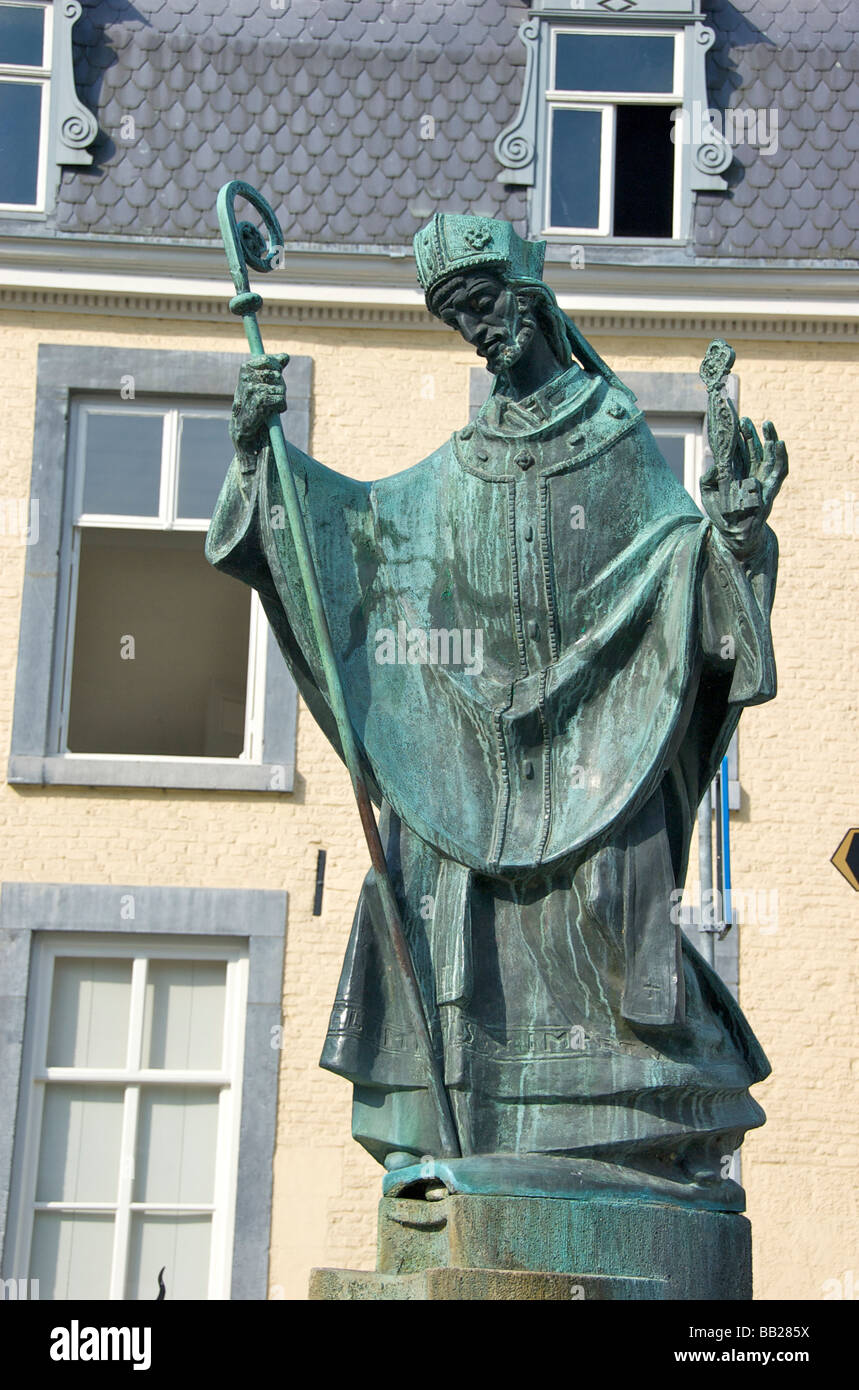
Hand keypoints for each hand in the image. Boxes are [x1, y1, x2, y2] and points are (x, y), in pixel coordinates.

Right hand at [229, 352, 289, 470]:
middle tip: (271, 397)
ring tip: (271, 406)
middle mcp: (247, 377)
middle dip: (280, 387)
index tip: (275, 378)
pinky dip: (281, 406)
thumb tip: (286, 356)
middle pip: (278, 375)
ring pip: (280, 388)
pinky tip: (273, 412)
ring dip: (280, 398)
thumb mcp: (261, 383)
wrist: (244, 427)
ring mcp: (251, 389)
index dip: (277, 368)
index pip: (270, 360)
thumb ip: (274, 367)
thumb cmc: (253, 403)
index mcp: (246, 369)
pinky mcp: (259, 402)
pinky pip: (280, 399)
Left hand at [700, 417, 787, 560]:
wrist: (733, 536)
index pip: (739, 450)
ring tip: (766, 423)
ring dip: (769, 439)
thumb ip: (708, 478)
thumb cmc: (721, 516)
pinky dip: (781, 456)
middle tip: (744, 419)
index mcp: (737, 473)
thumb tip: (714, 465)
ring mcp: (762, 481)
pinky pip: (779, 470)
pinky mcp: (771, 489)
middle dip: (750, 434)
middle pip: (753, 449)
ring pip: (768, 455)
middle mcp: (751, 474)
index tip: (733, 420)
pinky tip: (779, 443)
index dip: (738, 436)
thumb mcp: (708, 494)